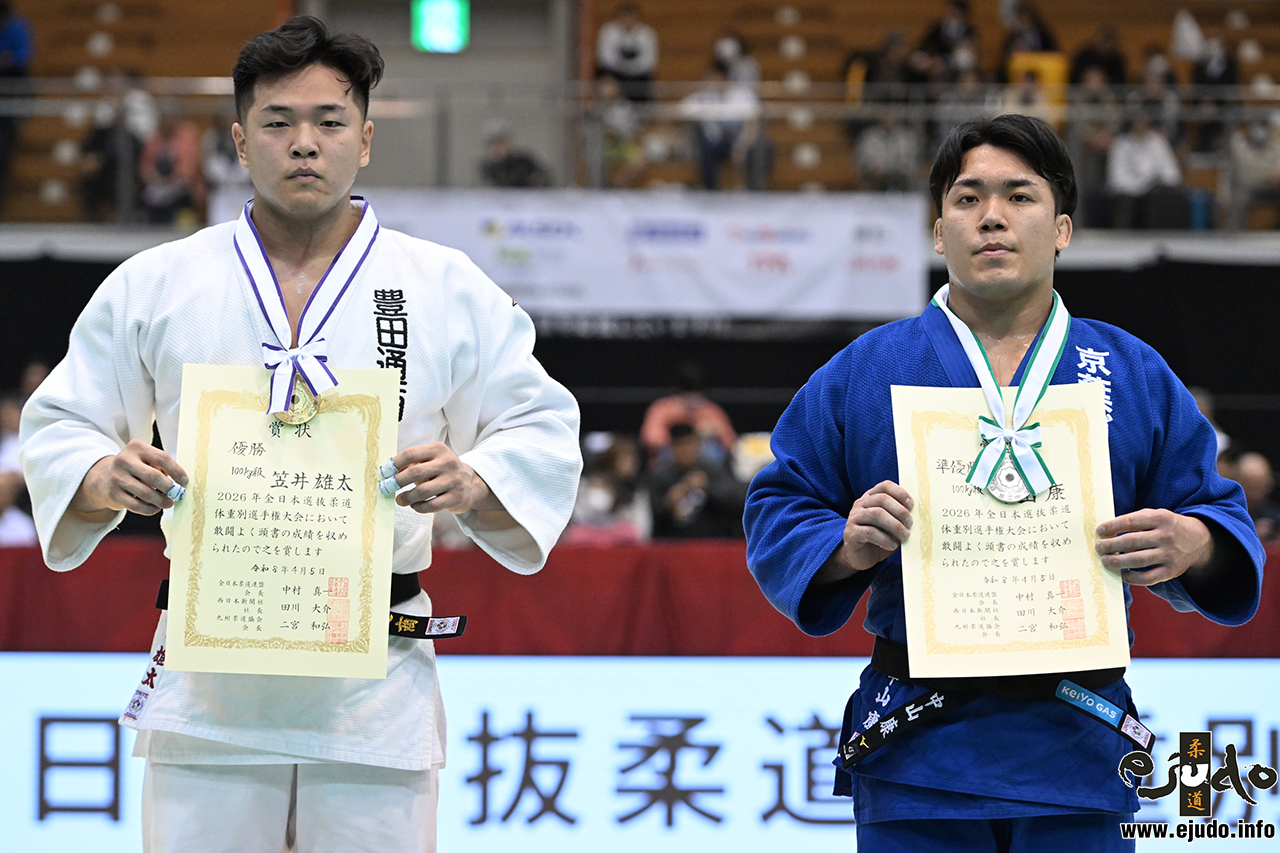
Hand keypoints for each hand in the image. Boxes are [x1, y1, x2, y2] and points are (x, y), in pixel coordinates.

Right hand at [72, 439, 187, 516]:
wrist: (104, 478)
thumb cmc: (134, 469)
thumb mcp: (145, 460)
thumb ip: (162, 467)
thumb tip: (181, 483)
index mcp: (136, 447)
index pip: (162, 457)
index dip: (177, 471)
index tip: (185, 482)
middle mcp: (124, 460)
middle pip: (154, 476)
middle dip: (169, 488)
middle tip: (176, 495)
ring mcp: (117, 477)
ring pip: (146, 493)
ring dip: (161, 501)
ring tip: (168, 503)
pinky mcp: (113, 494)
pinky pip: (137, 505)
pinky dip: (150, 509)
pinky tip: (155, 508)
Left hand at [388, 442, 495, 514]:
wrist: (472, 484)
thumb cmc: (443, 472)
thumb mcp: (432, 460)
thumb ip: (413, 463)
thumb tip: (389, 472)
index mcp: (438, 449)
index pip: (410, 454)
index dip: (394, 464)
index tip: (384, 473)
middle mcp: (447, 463)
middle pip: (415, 472)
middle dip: (397, 482)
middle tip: (388, 488)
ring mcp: (453, 480)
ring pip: (422, 492)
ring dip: (406, 497)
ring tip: (400, 500)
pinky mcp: (456, 498)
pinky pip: (431, 505)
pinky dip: (418, 507)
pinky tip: (415, 505)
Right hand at [816, 481, 913, 583]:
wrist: (861, 557)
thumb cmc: (880, 539)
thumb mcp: (892, 526)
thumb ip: (900, 518)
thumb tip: (918, 515)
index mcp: (870, 498)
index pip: (885, 486)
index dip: (900, 493)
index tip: (912, 505)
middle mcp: (860, 504)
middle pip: (882, 499)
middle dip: (900, 511)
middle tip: (911, 523)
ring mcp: (854, 518)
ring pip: (876, 514)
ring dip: (895, 525)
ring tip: (905, 536)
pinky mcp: (851, 533)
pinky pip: (870, 532)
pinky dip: (885, 539)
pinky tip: (892, 546)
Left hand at [1095, 509, 1213, 585]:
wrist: (1198, 540)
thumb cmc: (1167, 527)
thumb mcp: (1156, 515)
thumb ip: (1135, 520)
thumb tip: (1107, 531)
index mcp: (1160, 518)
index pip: (1130, 522)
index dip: (1112, 526)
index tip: (1099, 531)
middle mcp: (1165, 536)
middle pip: (1132, 542)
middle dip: (1111, 545)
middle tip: (1098, 547)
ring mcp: (1169, 555)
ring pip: (1138, 560)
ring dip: (1117, 562)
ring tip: (1105, 560)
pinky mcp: (1171, 571)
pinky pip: (1148, 578)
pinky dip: (1133, 578)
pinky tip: (1122, 575)